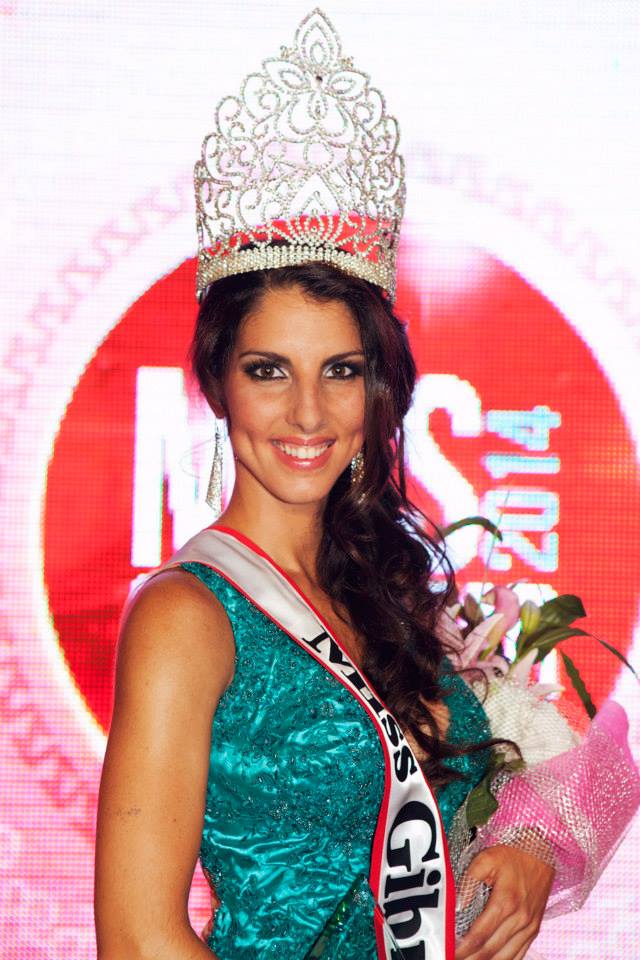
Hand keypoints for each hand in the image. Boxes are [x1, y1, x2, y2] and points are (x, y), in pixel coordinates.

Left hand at [455, 844, 553, 959]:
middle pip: (491, 950)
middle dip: (470, 958)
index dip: (463, 948)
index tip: (450, 950)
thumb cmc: (512, 855)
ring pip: (505, 957)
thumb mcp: (486, 859)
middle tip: (453, 958)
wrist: (541, 852)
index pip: (480, 935)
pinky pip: (519, 954)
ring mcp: (529, 927)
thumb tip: (458, 905)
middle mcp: (519, 919)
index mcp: (505, 902)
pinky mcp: (534, 930)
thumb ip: (469, 881)